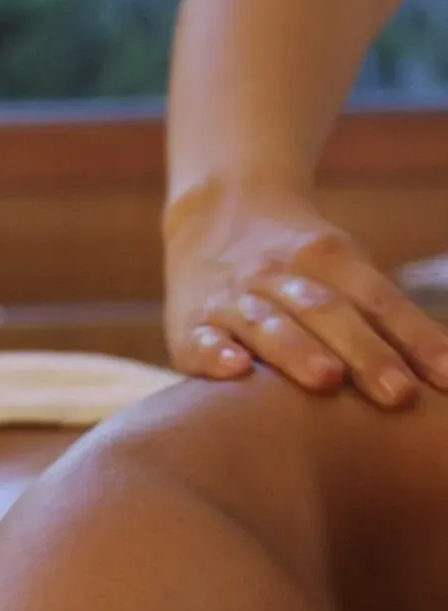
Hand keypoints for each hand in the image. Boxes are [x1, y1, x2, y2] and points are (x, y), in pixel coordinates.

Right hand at [163, 180, 447, 406]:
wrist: (216, 215)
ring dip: (296, 351)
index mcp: (329, 258)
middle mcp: (280, 274)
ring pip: (268, 323)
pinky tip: (235, 371)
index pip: (378, 300)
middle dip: (364, 353)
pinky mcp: (189, 323)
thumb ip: (386, 320)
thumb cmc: (298, 267)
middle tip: (398, 395)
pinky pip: (203, 338)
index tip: (446, 379)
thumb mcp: (343, 271)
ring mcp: (233, 298)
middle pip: (328, 312)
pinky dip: (217, 354)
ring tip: (326, 380)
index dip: (414, 338)